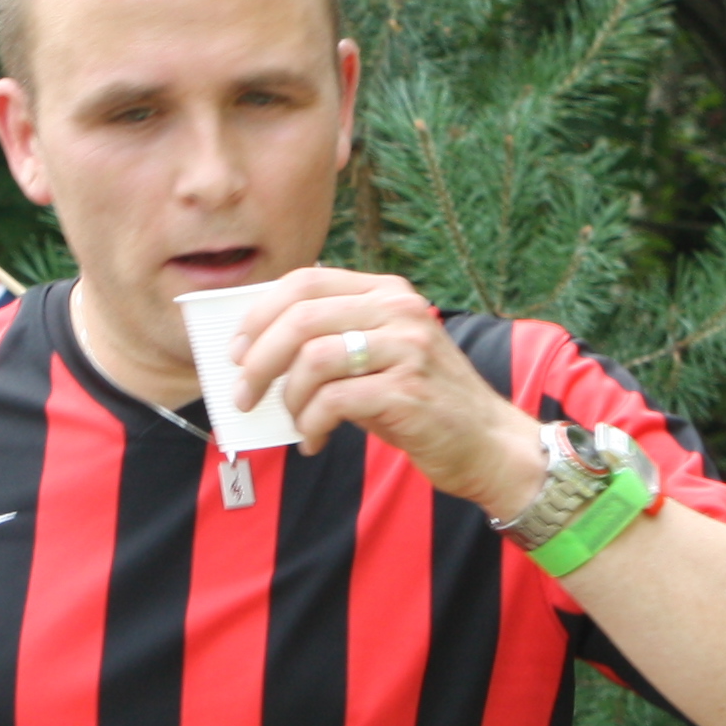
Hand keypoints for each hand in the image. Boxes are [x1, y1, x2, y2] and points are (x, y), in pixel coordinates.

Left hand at [230, 269, 538, 514]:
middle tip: (244, 395)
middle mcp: (399, 310)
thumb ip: (333, 341)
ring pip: (313, 360)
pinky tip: (315, 442)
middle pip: (301, 318)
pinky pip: (334, 402)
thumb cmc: (423, 402)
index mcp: (388, 292)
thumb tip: (258, 352)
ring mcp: (407, 349)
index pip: (306, 281)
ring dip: (289, 399)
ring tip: (294, 423)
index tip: (237, 348)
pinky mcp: (408, 392)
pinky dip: (312, 426)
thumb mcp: (380, 356)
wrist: (489, 443)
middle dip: (259, 361)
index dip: (260, 313)